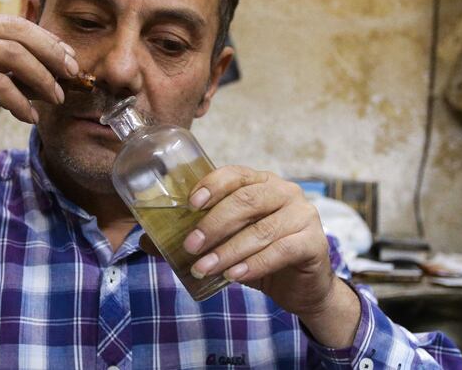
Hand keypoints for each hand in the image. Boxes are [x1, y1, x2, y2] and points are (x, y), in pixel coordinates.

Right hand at [0, 15, 78, 159]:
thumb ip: (12, 65)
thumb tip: (58, 60)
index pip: (15, 24)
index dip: (48, 40)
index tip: (71, 59)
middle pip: (18, 34)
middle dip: (52, 54)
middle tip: (73, 75)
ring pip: (13, 56)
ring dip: (43, 79)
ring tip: (56, 98)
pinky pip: (0, 86)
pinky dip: (21, 103)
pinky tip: (30, 117)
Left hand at [170, 165, 359, 346]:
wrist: (303, 288)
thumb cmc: (261, 257)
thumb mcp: (228, 244)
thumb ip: (196, 238)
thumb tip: (147, 240)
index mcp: (263, 183)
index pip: (236, 174)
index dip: (212, 185)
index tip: (190, 205)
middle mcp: (285, 192)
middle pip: (246, 200)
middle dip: (213, 224)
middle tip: (190, 246)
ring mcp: (303, 215)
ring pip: (260, 230)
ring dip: (227, 251)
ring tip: (203, 268)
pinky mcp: (314, 242)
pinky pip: (280, 251)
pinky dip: (253, 264)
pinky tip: (233, 276)